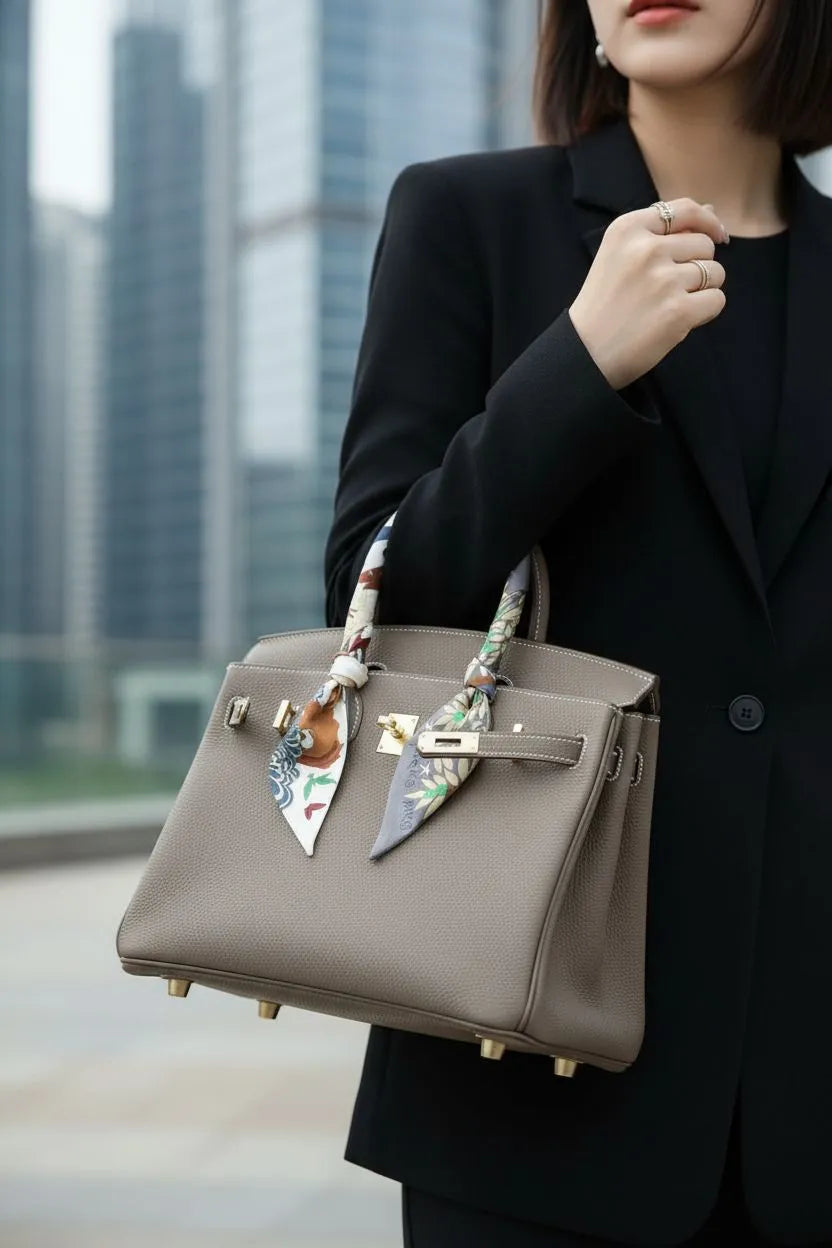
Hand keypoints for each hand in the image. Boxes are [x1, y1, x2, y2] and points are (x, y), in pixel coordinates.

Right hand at [569, 198, 727, 390]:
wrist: (585, 352)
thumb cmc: (604, 305)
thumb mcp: (620, 256)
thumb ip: (664, 233)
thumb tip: (712, 211)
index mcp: (627, 229)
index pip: (685, 210)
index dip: (707, 222)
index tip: (717, 236)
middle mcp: (646, 249)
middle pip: (704, 244)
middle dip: (699, 265)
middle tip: (671, 289)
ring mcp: (663, 280)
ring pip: (715, 272)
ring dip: (703, 290)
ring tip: (672, 305)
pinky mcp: (677, 311)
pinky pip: (717, 300)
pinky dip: (705, 311)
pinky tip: (681, 320)